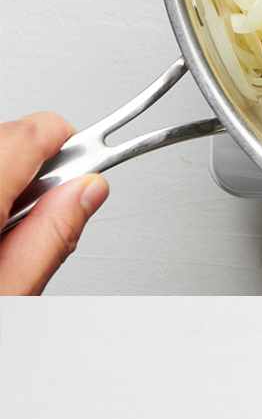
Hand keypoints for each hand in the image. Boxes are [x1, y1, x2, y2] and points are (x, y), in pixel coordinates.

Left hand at [0, 114, 108, 293]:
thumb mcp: (13, 287)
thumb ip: (54, 234)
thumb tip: (92, 188)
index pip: (37, 131)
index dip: (75, 147)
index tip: (96, 163)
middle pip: (14, 137)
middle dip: (40, 172)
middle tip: (41, 221)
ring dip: (10, 180)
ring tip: (4, 231)